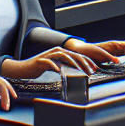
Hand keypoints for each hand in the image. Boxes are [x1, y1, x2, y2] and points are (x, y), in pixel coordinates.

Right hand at [1, 38, 124, 77]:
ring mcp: (49, 55)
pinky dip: (56, 66)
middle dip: (87, 62)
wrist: (23, 69)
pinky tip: (61, 72)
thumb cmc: (42, 69)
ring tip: (82, 71)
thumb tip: (83, 74)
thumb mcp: (58, 68)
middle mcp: (59, 52)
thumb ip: (69, 69)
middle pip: (76, 56)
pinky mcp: (41, 61)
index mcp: (65, 53)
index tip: (101, 68)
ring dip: (75, 64)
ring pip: (65, 58)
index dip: (91, 61)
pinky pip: (50, 63)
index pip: (81, 56)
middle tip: (96, 70)